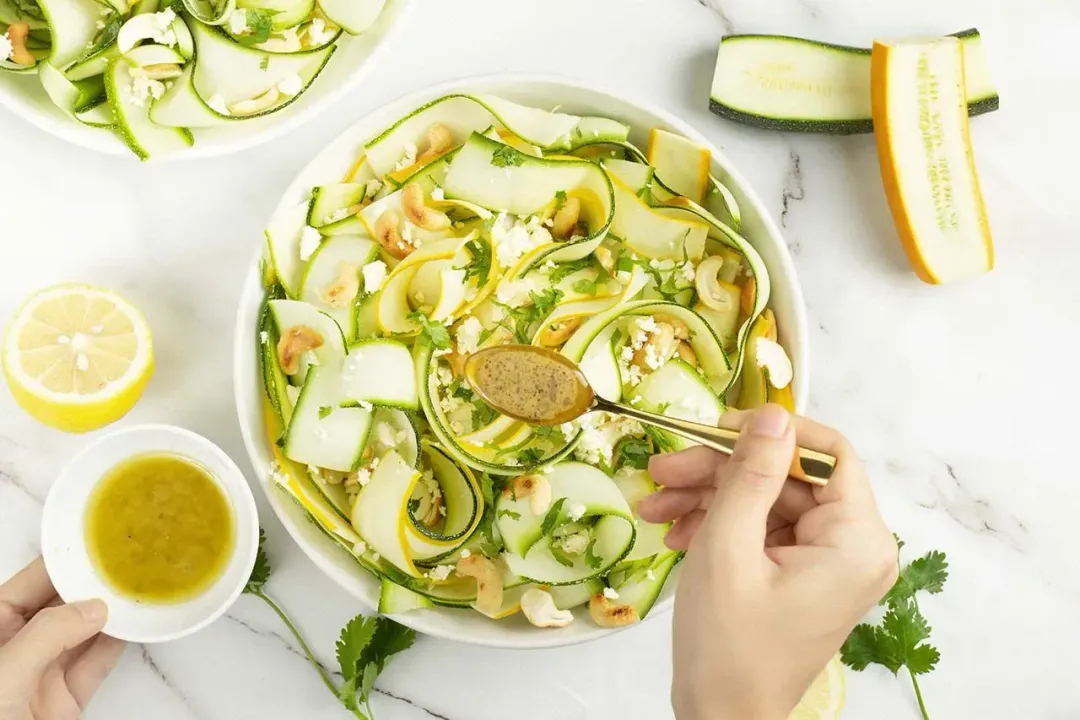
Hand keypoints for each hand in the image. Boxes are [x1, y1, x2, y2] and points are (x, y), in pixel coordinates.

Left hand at [0, 558, 124, 719]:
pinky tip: (137, 625)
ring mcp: (39, 677)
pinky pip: (96, 664)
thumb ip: (47, 636)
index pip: (27, 585)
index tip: (96, 543)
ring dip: (112, 613)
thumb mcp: (4, 675)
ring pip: (83, 633)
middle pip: (60, 605)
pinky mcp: (64, 703)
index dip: (61, 563)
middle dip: (91, 584)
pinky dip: (119, 644)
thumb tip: (90, 608)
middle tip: (126, 561)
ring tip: (139, 587)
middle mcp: (13, 650)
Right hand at [640, 404, 897, 719]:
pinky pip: (760, 528)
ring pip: (766, 499)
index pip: (830, 453)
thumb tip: (770, 413)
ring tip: (654, 506)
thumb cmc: (729, 647)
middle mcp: (853, 547)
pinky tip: (674, 532)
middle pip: (787, 476)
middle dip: (720, 470)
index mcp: (857, 541)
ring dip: (708, 496)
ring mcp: (826, 562)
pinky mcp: (800, 574)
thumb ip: (750, 474)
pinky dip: (718, 523)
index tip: (718, 428)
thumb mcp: (729, 547)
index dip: (773, 432)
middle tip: (664, 467)